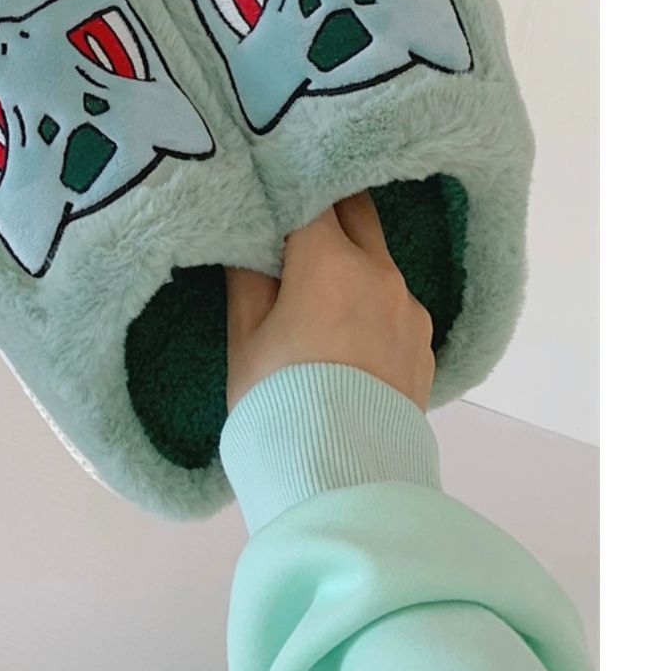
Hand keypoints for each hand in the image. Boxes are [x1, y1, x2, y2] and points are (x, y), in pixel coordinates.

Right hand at [226, 192, 435, 411]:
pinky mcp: (425, 346)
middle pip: (355, 212)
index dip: (285, 187)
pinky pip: (395, 303)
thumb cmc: (279, 403)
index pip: (309, 196)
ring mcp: (411, 310)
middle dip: (324, 207)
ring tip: (317, 286)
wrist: (343, 484)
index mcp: (331, 263)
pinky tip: (345, 332)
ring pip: (378, 259)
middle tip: (291, 217)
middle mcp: (381, 275)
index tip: (267, 187)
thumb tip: (249, 236)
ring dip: (350, 258)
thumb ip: (248, 275)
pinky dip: (370, 300)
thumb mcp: (245, 338)